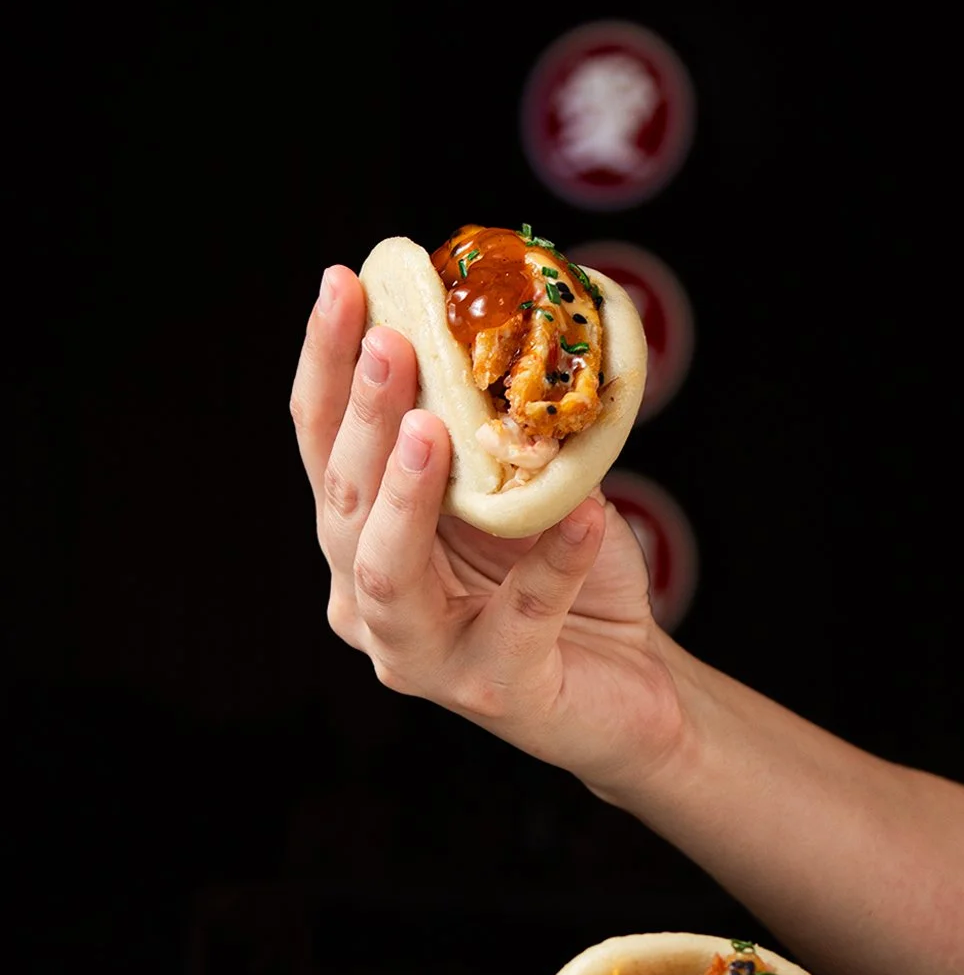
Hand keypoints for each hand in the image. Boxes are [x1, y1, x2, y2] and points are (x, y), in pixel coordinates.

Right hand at [290, 266, 684, 790]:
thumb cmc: (560, 575)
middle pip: (342, 503)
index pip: (325, 446)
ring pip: (386, 573)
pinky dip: (554, 564)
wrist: (627, 680)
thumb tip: (494, 313)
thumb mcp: (517, 490)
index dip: (326, 367)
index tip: (341, 283)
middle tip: (389, 345)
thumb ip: (486, 431)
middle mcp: (368, 602)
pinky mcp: (494, 691)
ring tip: (433, 429)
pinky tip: (587, 514)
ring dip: (405, 497)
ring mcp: (422, 656)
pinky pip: (522, 617)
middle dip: (362, 419)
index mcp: (361, 541)